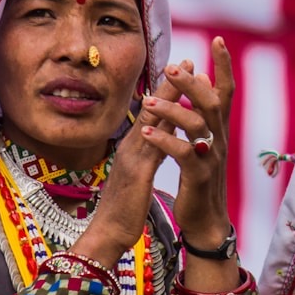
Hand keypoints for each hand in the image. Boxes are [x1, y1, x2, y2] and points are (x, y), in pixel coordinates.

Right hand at [68, 68, 185, 266]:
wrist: (107, 233)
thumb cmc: (125, 206)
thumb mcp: (139, 173)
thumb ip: (150, 152)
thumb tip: (164, 134)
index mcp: (135, 148)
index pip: (154, 113)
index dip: (169, 90)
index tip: (186, 69)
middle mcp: (131, 147)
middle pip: (152, 110)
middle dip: (170, 84)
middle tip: (187, 61)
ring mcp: (131, 159)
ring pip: (151, 123)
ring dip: (167, 99)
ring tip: (182, 79)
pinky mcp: (136, 175)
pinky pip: (151, 150)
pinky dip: (162, 133)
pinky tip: (174, 119)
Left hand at [140, 38, 234, 246]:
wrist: (205, 219)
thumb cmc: (200, 179)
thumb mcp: (203, 143)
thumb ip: (202, 114)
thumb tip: (203, 81)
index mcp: (218, 130)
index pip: (226, 91)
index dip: (224, 65)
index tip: (218, 39)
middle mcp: (219, 139)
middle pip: (213, 103)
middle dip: (193, 83)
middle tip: (173, 67)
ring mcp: (211, 158)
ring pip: (197, 125)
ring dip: (172, 110)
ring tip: (147, 101)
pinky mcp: (198, 176)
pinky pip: (183, 154)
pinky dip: (164, 141)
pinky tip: (146, 133)